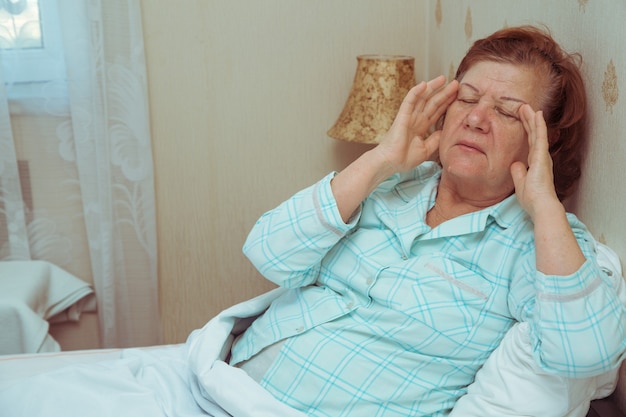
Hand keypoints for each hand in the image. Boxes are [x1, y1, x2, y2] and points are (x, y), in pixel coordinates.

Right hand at [375, 75, 457, 172]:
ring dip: (432, 88)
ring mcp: (408, 116)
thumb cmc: (403, 159)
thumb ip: (434, 140)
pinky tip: (424, 84)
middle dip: (443, 93)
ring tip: (443, 78)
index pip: (436, 112)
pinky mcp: (402, 116)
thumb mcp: (425, 150)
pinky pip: (409, 101)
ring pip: (422, 98)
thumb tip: (444, 131)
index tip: (457, 96)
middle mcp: (415, 119)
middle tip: (455, 83)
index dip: (446, 103)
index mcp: (420, 127)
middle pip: (432, 102)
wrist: (390, 163)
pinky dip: (416, 92)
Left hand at [511, 104, 560, 218]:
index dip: (526, 130)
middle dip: (528, 120)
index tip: (521, 118)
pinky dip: (538, 124)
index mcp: (535, 163)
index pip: (529, 142)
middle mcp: (540, 157)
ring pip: (537, 132)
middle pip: (533, 134)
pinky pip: (540, 137)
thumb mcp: (520, 183)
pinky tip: (536, 114)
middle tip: (522, 107)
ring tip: (526, 105)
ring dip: (532, 118)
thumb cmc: (532, 198)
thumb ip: (518, 172)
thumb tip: (514, 164)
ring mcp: (542, 155)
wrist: (540, 205)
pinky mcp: (542, 156)